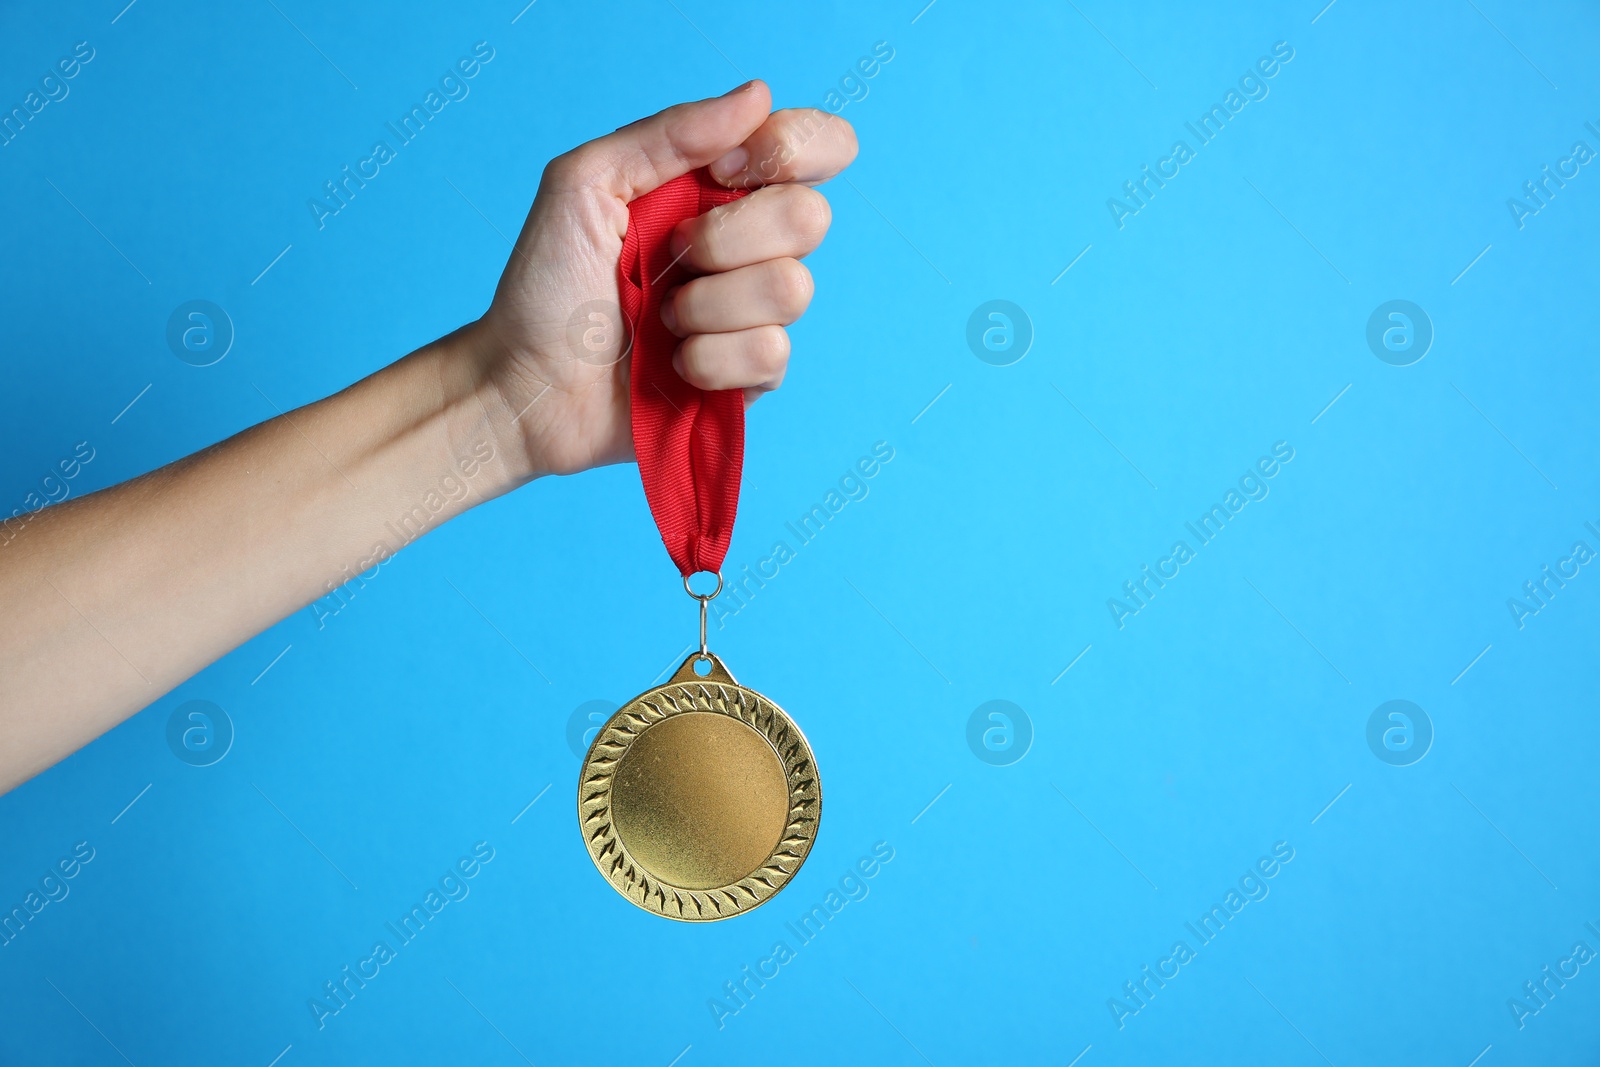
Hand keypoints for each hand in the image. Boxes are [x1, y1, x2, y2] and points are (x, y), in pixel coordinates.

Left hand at [466, 80, 857, 478]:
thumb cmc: (546, 287)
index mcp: (718, 188)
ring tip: (658, 320)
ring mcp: (754, 314)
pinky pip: (771, 354)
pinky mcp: (751, 377)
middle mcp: (748, 246)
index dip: (788, 149)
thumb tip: (758, 95)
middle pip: (810, 217)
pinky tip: (671, 366)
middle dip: (726, 238)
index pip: (814, 146)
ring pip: (792, 290)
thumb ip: (669, 134)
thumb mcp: (585, 184)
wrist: (528, 387)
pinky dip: (707, 359)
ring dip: (708, 304)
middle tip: (667, 256)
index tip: (723, 172)